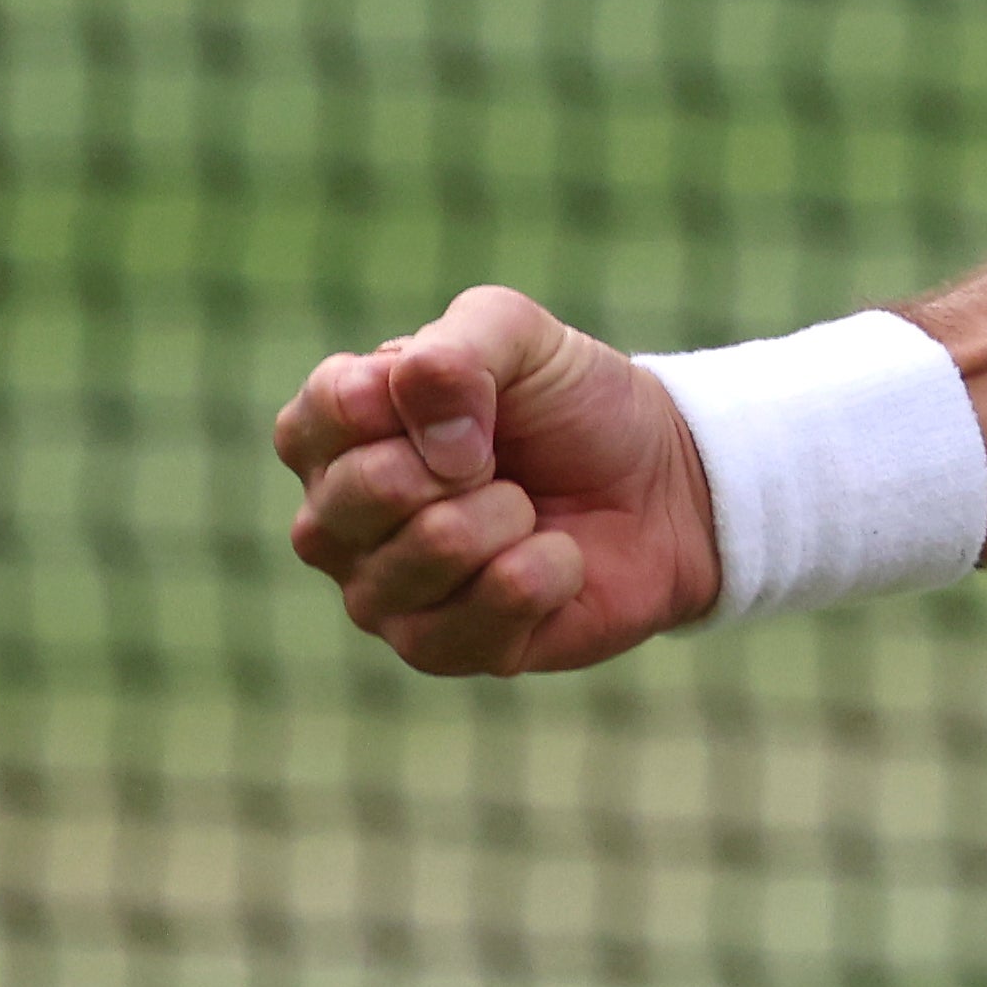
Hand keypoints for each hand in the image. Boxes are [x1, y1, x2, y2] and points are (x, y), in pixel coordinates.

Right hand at [271, 284, 723, 676]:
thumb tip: (433, 438)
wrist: (660, 485)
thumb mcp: (519, 335)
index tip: (473, 392)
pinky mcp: (438, 651)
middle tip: (501, 458)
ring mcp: (378, 594)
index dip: (416, 397)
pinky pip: (496, 601)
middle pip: (370, 487)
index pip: (327, 410)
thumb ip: (455, 351)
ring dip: (513, 512)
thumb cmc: (568, 405)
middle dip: (470, 459)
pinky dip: (551, 566)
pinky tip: (552, 559)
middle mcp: (334, 523)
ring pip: (437, 544)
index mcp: (332, 437)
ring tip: (526, 508)